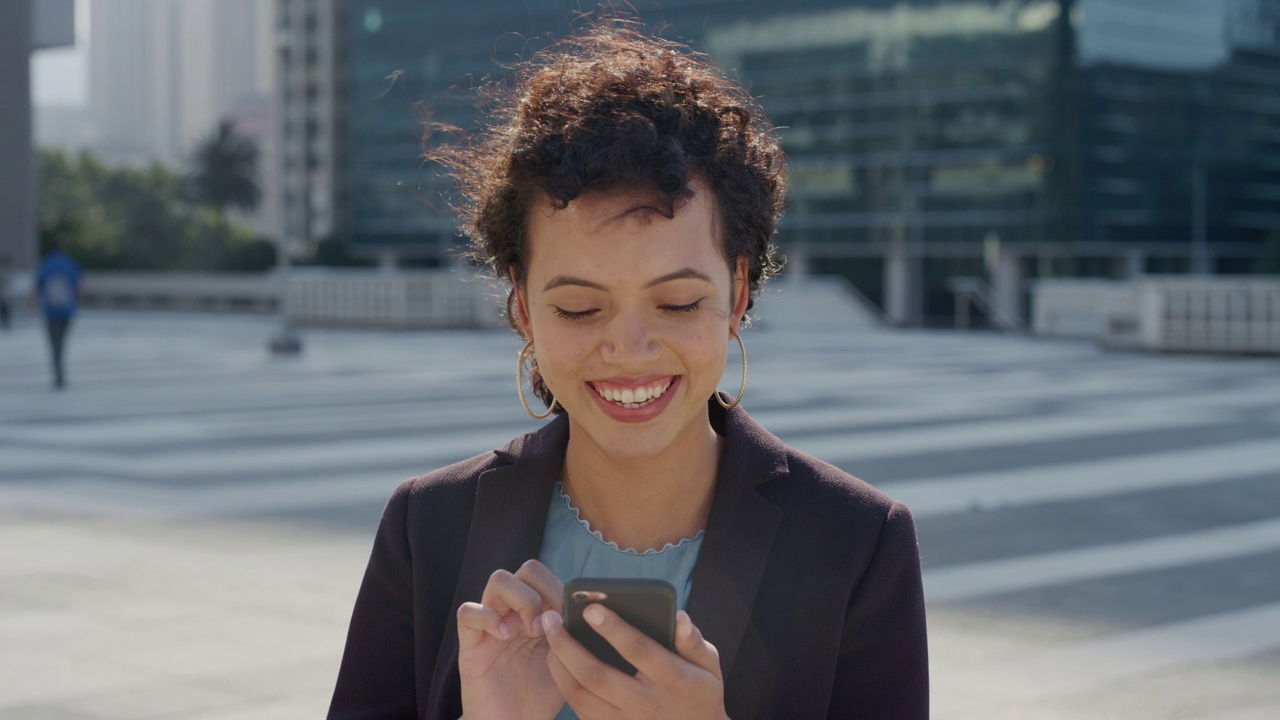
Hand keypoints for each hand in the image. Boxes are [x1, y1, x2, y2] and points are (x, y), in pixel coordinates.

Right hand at [457, 559, 564, 719]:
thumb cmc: (541, 694)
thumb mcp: (568, 661)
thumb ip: (575, 633)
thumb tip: (594, 609)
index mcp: (539, 612)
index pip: (550, 576)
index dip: (562, 587)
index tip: (574, 614)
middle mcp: (515, 612)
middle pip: (527, 569)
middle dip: (545, 589)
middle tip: (552, 623)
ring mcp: (492, 624)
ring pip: (499, 579)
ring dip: (522, 599)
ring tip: (532, 630)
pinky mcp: (470, 643)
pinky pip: (468, 611)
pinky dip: (488, 617)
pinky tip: (505, 636)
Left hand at [541, 606, 727, 719]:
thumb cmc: (699, 692)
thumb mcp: (709, 665)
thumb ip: (694, 641)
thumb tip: (679, 618)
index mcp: (673, 680)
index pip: (639, 651)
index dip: (613, 629)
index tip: (590, 608)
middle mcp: (646, 703)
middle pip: (597, 675)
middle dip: (568, 645)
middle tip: (551, 617)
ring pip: (580, 695)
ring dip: (558, 664)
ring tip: (550, 635)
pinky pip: (579, 709)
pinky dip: (563, 683)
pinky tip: (557, 661)